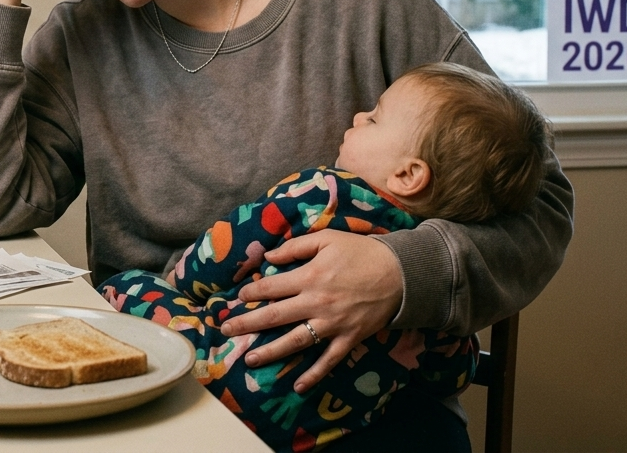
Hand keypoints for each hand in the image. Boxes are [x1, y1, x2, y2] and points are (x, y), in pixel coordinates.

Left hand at [219, 231, 401, 392]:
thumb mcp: (327, 239)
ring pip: (295, 342)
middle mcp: (316, 303)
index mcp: (309, 276)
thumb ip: (296, 247)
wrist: (400, 273)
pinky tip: (298, 386)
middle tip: (226, 331)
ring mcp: (332, 324)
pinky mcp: (348, 338)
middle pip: (274, 316)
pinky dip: (314, 375)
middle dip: (247, 324)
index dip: (252, 293)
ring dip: (271, 352)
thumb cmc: (361, 252)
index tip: (240, 297)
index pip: (271, 287)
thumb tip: (268, 256)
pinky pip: (328, 360)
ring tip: (249, 360)